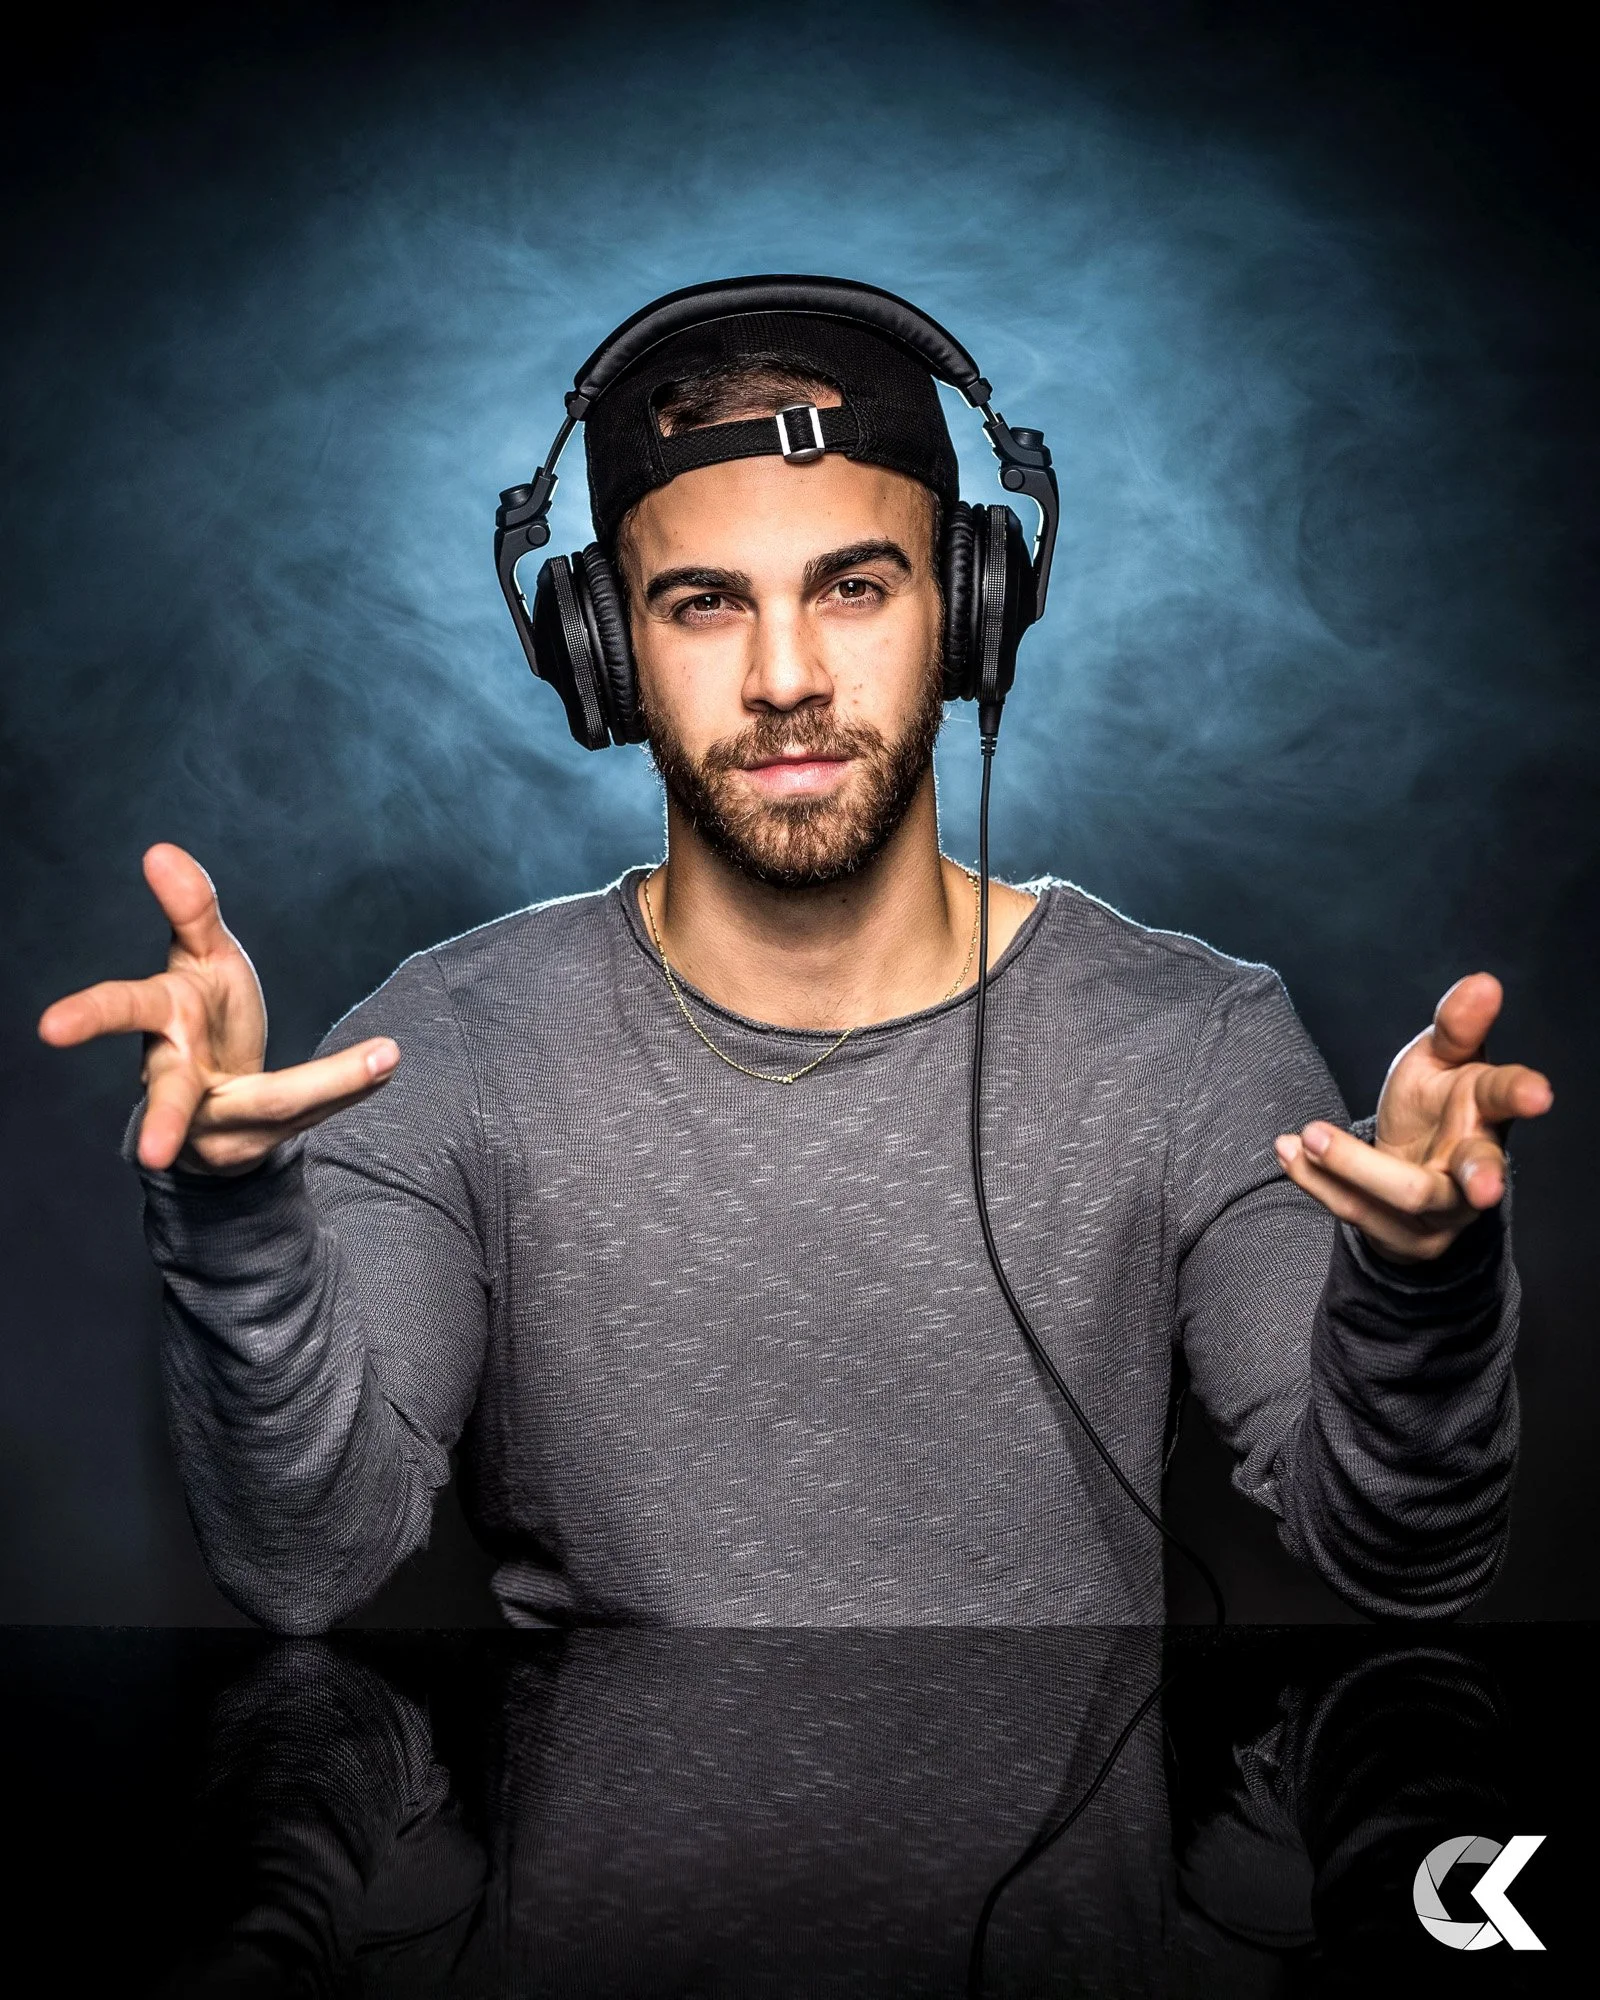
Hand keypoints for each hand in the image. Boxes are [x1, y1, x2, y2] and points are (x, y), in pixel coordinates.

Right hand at [38, 843, 397, 1175]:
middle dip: (163, 1121)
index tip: (51, 1027)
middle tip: (151, 1155)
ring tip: (384, 1058)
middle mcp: (182, 1081)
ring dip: (328, 1083)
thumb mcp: (201, 959)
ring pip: (275, 1103)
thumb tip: (159, 850)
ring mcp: (221, 1121)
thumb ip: (189, 909)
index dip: (89, 1017)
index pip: (124, 1013)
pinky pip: (315, 1110)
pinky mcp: (266, 1140)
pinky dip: (353, 1081)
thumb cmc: (204, 1018)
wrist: (221, 1105)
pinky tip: (389, 1059)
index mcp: (163, 1024)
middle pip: (172, 1096)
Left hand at [1273, 973, 1552, 1263]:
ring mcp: (1443, 1210)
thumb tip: (1483, 982)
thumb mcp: (1439, 1060)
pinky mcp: (1404, 1237)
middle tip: (1482, 1186)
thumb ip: (1456, 1027)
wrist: (1410, 1167)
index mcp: (1486, 1114)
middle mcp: (1474, 1168)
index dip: (1522, 1094)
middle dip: (1478, 1178)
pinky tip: (1289, 1151)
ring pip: (1406, 1195)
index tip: (1537, 1093)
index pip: (1506, 1099)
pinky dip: (1316, 1180)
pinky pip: (1357, 1212)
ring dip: (1353, 1164)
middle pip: (1475, 1173)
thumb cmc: (1435, 1105)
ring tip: (1309, 1134)